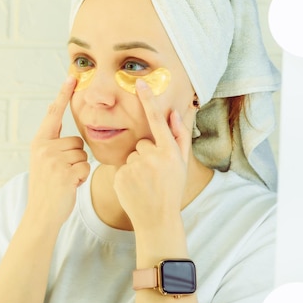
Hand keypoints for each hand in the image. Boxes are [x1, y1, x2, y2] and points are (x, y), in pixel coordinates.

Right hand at [26, 76, 89, 228]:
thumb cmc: (46, 187)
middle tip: (62, 173)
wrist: (41, 213)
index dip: (63, 95)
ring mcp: (54, 160)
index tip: (72, 76)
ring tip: (65, 180)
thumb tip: (65, 128)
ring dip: (79, 168)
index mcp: (39, 142)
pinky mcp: (65, 173)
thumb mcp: (42, 161)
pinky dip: (82, 178)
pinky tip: (70, 186)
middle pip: (76, 140)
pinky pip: (85, 167)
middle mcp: (44, 148)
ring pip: (82, 154)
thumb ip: (52, 144)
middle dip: (75, 157)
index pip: (54, 114)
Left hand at [113, 79, 194, 228]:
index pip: (156, 121)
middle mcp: (152, 157)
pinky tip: (135, 187)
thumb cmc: (171, 189)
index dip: (148, 101)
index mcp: (169, 152)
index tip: (140, 83)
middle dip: (146, 155)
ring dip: (136, 166)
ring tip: (145, 183)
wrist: (157, 218)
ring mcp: (135, 167)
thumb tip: (175, 113)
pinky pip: (122, 167)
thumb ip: (180, 137)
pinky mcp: (121, 176)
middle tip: (154, 175)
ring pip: (131, 155)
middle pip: (142, 144)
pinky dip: (126, 175)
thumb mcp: (181, 164)